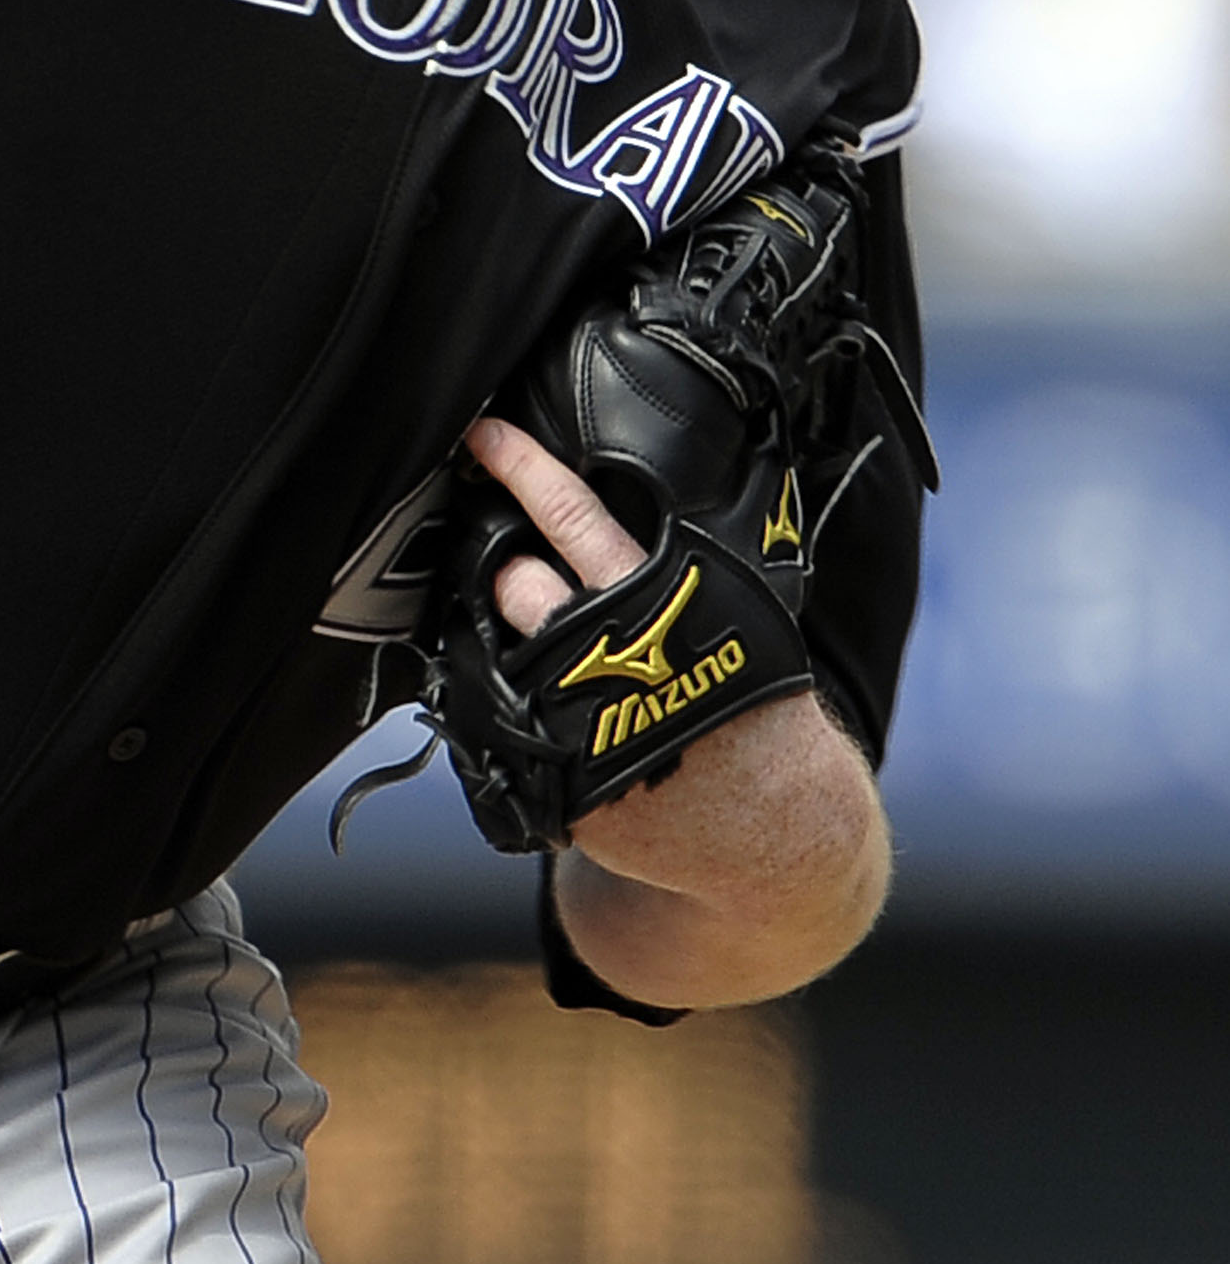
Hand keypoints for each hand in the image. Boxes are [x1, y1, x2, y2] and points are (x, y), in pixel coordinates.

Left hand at [463, 408, 886, 1000]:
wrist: (780, 831)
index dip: (524, 468)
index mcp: (659, 607)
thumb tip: (593, 511)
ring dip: (515, 648)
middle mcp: (612, 663)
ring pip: (503, 659)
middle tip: (531, 586)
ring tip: (560, 663)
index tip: (482, 433)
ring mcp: (581, 732)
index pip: (576, 517)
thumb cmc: (750, 708)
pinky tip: (568, 726)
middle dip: (512, 576)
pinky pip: (509, 734)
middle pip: (517, 586)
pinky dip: (524, 721)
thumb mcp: (728, 621)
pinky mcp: (561, 794)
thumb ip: (663, 570)